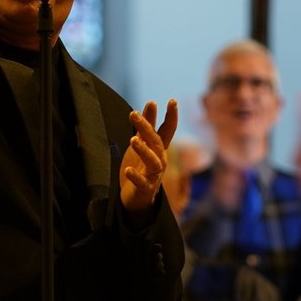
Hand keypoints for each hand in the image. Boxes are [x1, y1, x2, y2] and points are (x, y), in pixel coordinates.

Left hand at [120, 101, 180, 215]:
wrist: (137, 199)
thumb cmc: (140, 167)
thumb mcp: (142, 143)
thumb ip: (147, 125)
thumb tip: (151, 102)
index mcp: (159, 149)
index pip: (168, 130)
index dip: (171, 116)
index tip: (173, 101)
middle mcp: (159, 160)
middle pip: (156, 142)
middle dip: (146, 127)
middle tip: (134, 114)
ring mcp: (153, 175)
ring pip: (153, 162)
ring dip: (144, 151)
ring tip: (133, 140)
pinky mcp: (144, 188)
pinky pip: (142, 182)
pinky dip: (136, 176)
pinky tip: (128, 170)